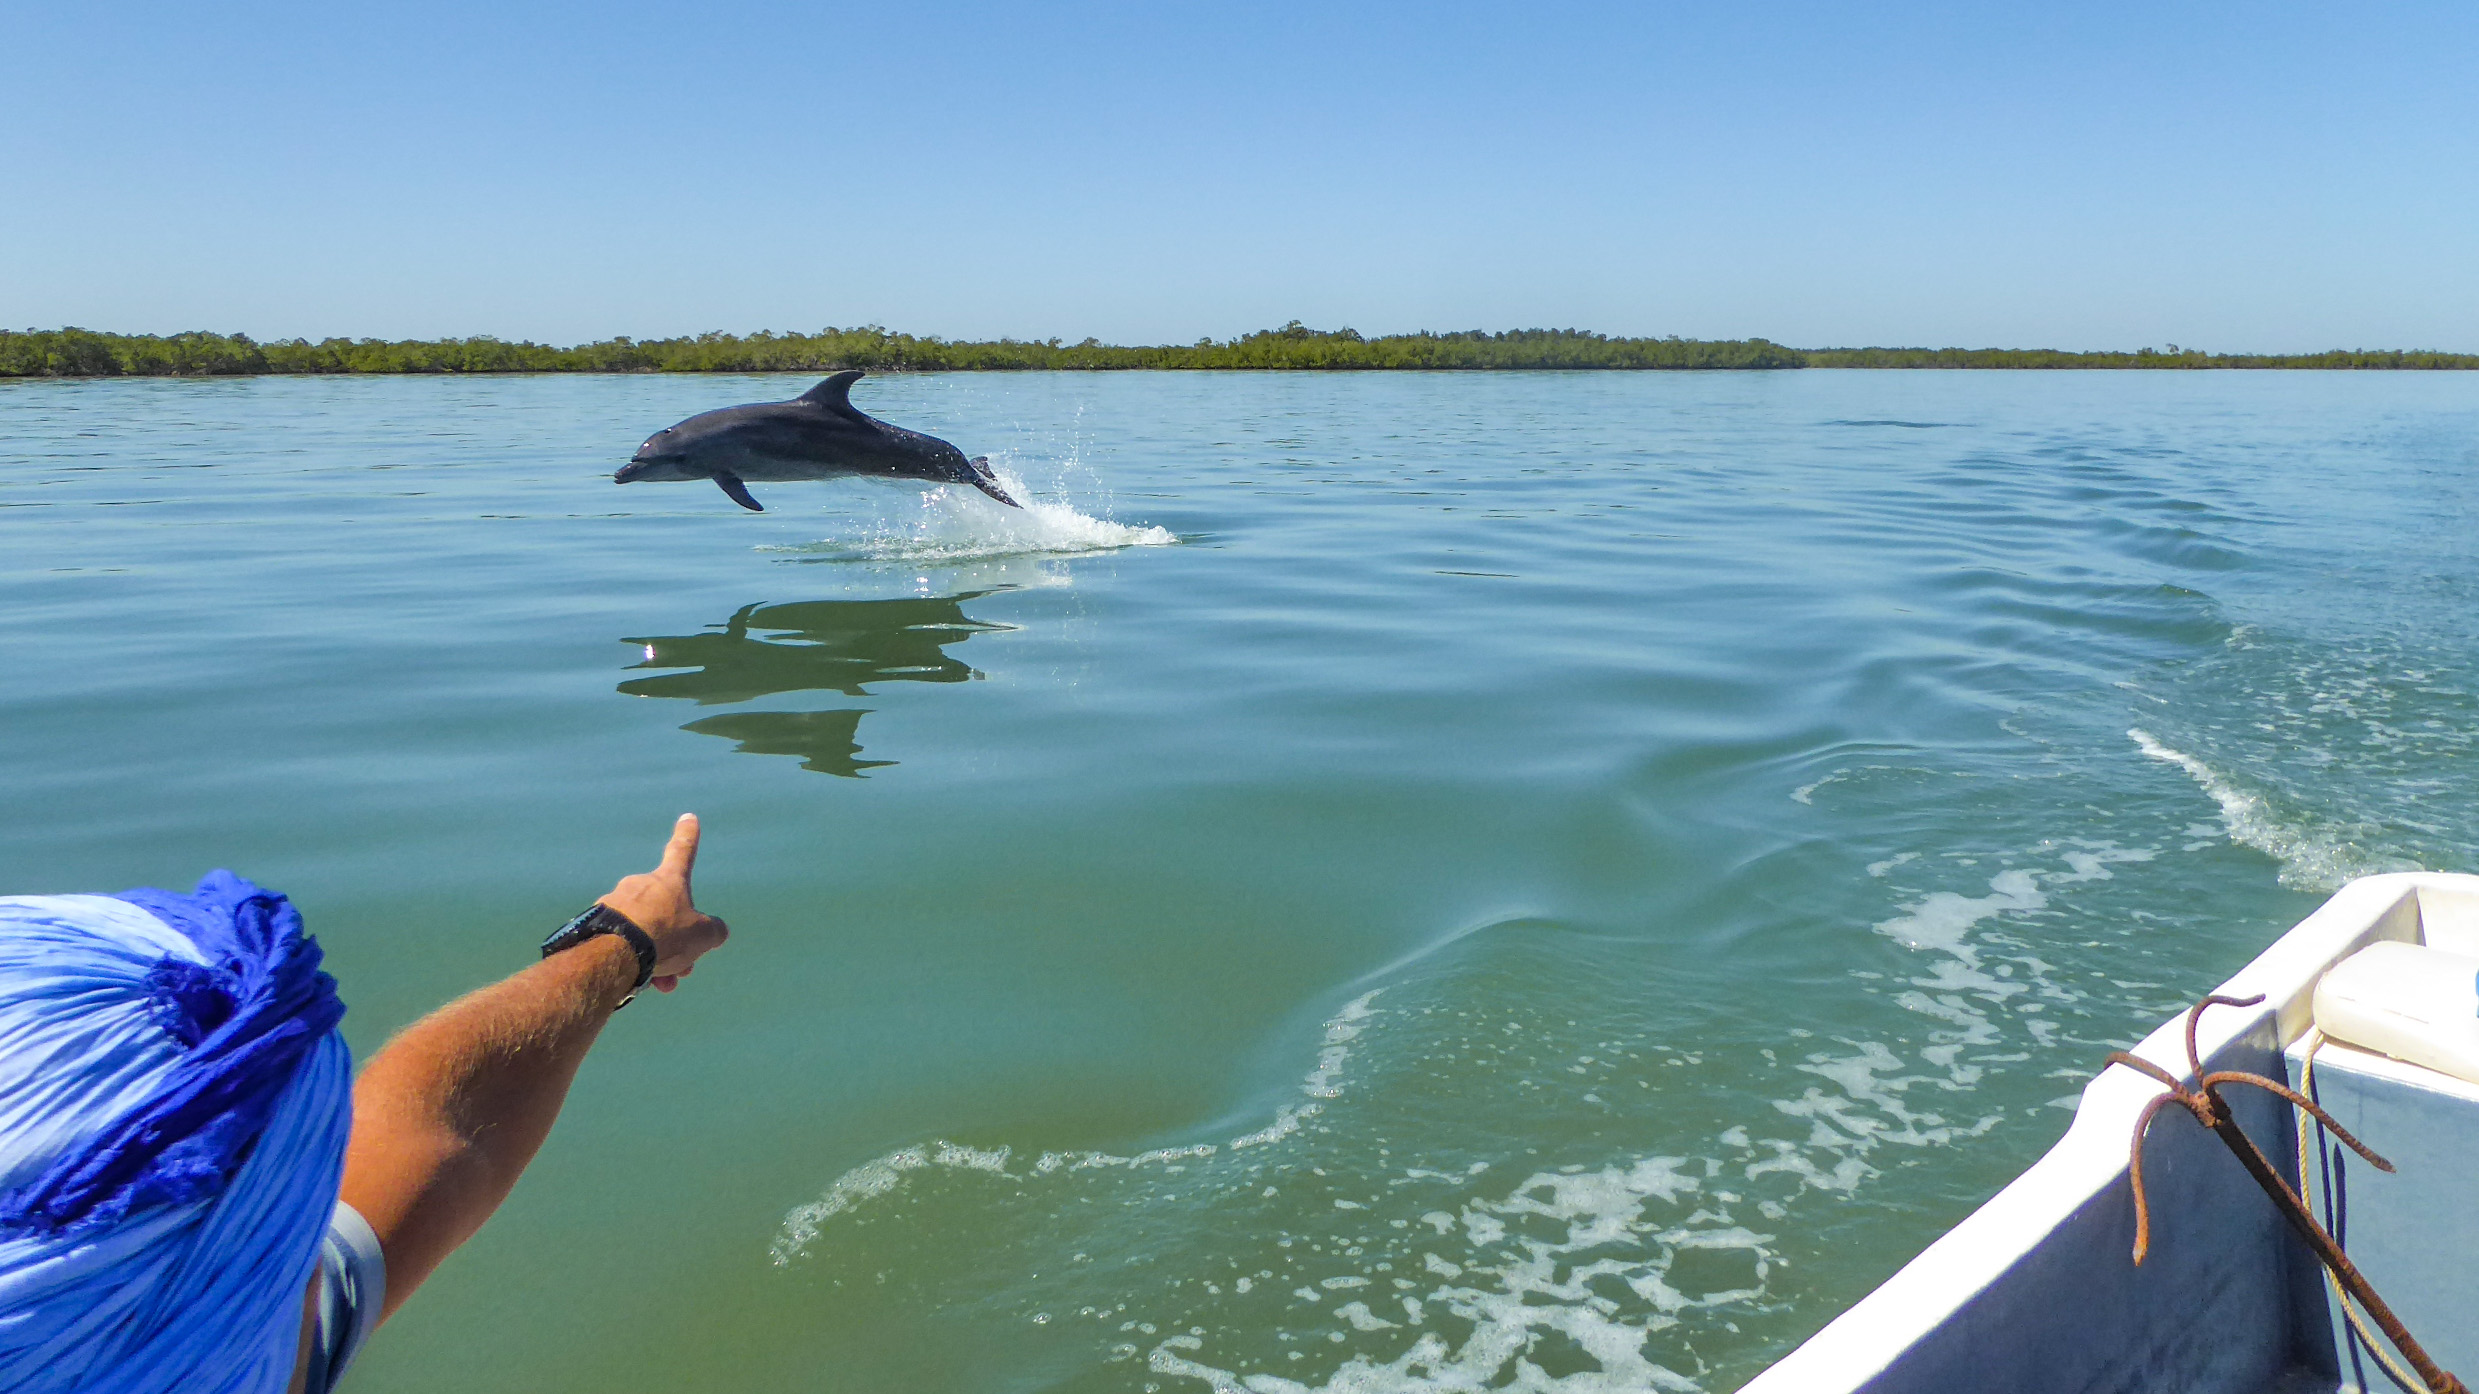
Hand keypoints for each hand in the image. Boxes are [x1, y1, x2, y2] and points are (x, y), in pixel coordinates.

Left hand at [597, 814, 729, 992]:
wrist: (616, 954)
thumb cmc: (665, 936)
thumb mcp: (704, 936)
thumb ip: (713, 931)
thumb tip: (715, 932)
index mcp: (668, 881)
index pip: (682, 852)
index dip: (688, 836)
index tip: (688, 818)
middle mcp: (639, 886)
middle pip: (664, 911)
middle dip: (676, 939)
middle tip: (683, 967)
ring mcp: (614, 904)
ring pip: (644, 931)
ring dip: (657, 956)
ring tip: (663, 983)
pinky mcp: (595, 925)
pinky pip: (622, 942)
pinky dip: (635, 961)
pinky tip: (641, 982)